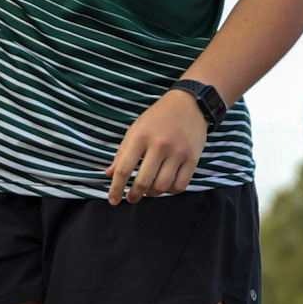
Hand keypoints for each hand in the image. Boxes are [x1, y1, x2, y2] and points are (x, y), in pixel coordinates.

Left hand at [105, 89, 207, 205]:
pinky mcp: (193, 158)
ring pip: (162, 187)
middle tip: (131, 198)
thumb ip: (122, 153)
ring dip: (153, 193)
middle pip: (143, 182)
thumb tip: (109, 174)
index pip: (124, 169)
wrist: (189, 103)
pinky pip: (180, 185)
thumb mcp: (136, 129)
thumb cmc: (158, 117)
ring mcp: (178, 152)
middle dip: (134, 195)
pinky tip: (166, 185)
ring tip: (149, 189)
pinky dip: (171, 191)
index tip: (113, 200)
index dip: (116, 188)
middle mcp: (159, 144)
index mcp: (141, 136)